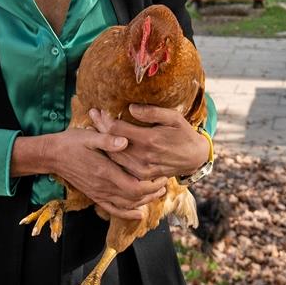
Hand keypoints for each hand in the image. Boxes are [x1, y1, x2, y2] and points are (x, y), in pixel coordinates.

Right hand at [11, 129, 166, 219]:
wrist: (52, 155)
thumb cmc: (72, 142)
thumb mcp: (90, 135)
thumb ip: (108, 139)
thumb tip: (125, 141)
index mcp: (105, 172)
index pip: (135, 186)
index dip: (151, 185)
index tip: (162, 176)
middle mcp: (102, 186)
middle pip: (134, 198)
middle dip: (152, 193)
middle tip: (164, 184)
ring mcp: (98, 193)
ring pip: (126, 205)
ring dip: (144, 202)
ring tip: (157, 193)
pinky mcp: (94, 195)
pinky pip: (112, 209)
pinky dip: (127, 213)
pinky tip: (138, 213)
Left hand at [92, 105, 209, 180]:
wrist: (194, 158)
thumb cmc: (183, 133)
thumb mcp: (174, 118)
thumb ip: (152, 112)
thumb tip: (131, 108)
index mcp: (150, 139)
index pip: (118, 129)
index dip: (105, 119)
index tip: (98, 110)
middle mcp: (143, 156)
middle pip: (111, 142)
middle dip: (99, 128)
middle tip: (91, 116)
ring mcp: (142, 169)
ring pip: (113, 156)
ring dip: (102, 143)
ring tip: (93, 129)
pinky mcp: (142, 176)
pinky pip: (121, 167)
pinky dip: (111, 156)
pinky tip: (105, 146)